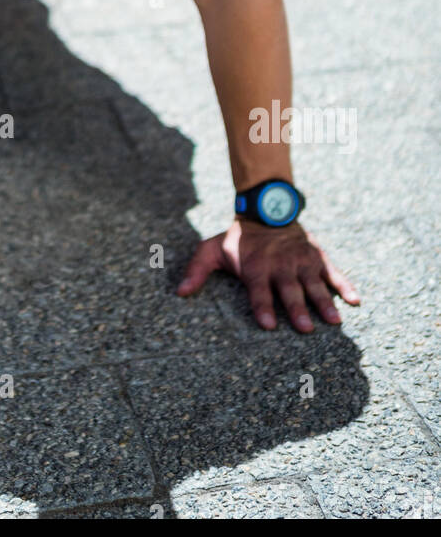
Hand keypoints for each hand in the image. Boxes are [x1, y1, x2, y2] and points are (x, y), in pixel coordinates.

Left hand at [176, 219, 359, 331]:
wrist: (266, 209)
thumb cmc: (238, 239)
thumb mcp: (212, 249)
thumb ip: (197, 270)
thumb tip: (180, 292)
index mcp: (256, 267)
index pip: (258, 290)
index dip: (262, 307)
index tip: (268, 325)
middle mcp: (281, 265)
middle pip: (289, 291)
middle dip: (296, 309)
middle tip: (305, 328)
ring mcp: (301, 261)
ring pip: (313, 285)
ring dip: (323, 303)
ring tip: (333, 321)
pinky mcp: (317, 257)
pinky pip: (334, 273)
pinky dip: (345, 285)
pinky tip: (356, 300)